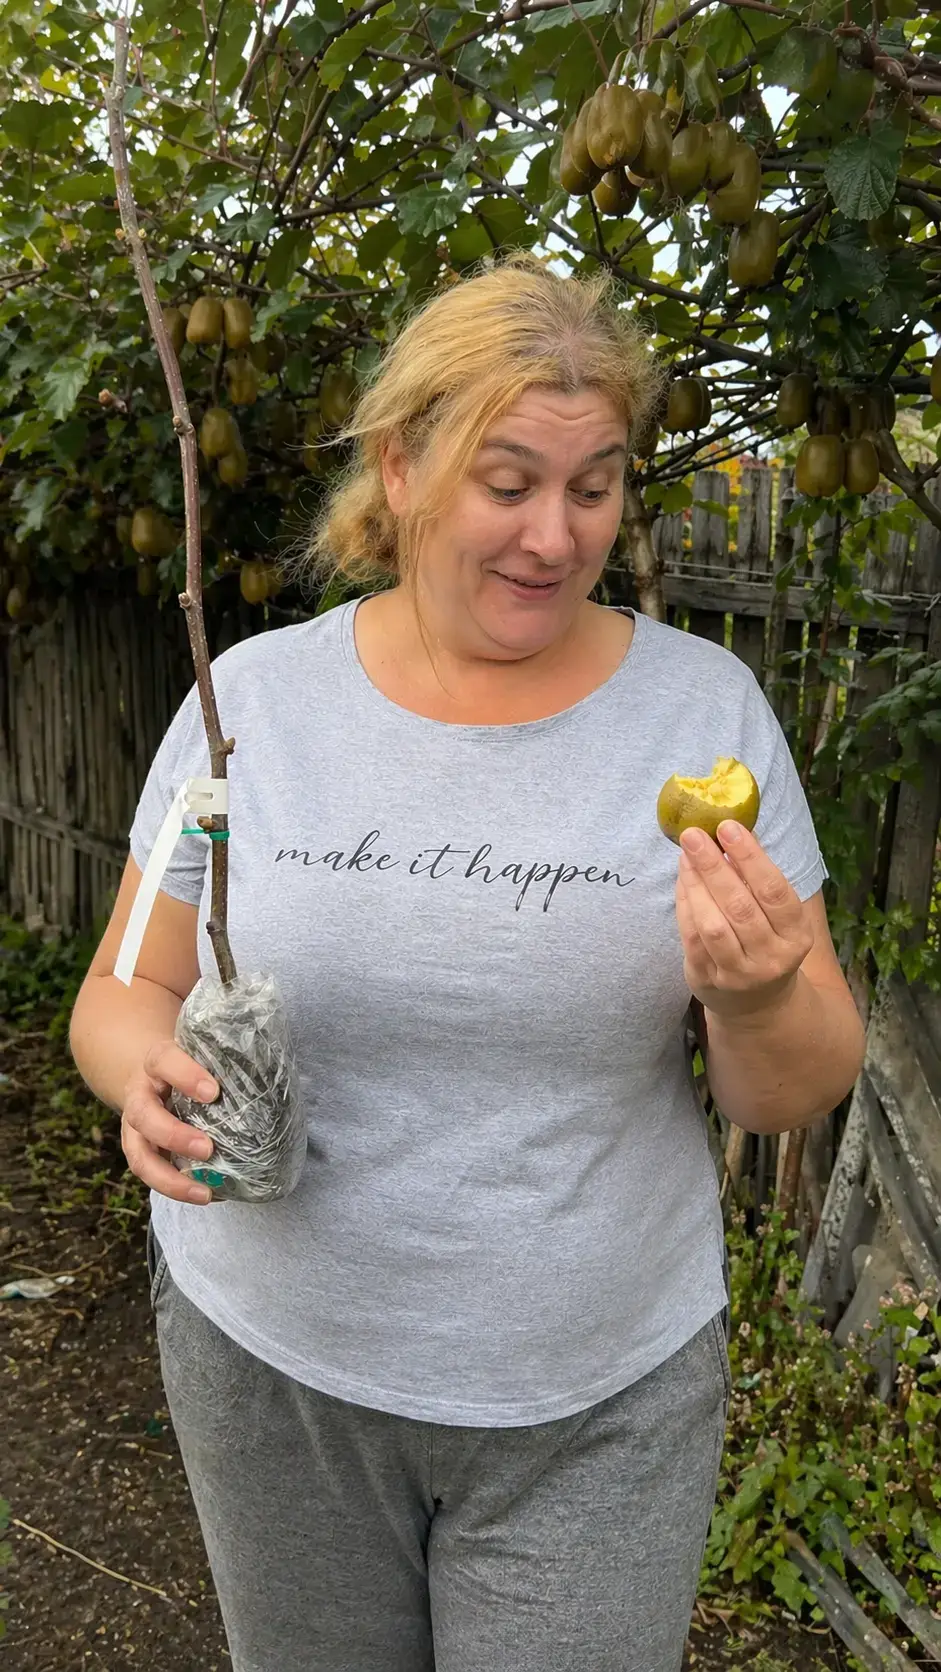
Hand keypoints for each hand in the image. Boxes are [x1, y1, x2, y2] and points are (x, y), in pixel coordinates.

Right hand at [121, 1041, 219, 1203]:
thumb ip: (226, 1060)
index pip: (164, 1061)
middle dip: (173, 1135)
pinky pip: (150, 1175)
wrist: (154, 1075)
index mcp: (156, 1062)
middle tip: (207, 1149)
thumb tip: (272, 1073)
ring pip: (139, 1156)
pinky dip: (176, 1189)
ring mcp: (135, 1127)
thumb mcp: (201, 1053)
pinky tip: (208, 1196)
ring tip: (205, 1193)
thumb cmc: (189, 1064)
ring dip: (170, 1178)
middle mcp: (140, 1094)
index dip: (184, 1076)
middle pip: (143, 1114)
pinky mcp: (140, 1152)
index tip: (213, 1091)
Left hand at [675, 820, 812, 1020]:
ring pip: (713, 925)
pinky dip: (685, 905)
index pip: (774, 891)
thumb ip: (758, 878)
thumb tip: (735, 831)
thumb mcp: (777, 916)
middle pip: (740, 906)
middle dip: (714, 866)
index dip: (751, 857)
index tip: (728, 828)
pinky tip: (683, 880)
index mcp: (797, 935)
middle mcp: (772, 957)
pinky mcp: (709, 980)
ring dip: (696, 885)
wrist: (757, 1003)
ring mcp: (739, 973)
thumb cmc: (766, 942)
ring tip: (686, 854)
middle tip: (694, 835)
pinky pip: (692, 938)